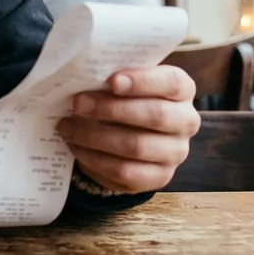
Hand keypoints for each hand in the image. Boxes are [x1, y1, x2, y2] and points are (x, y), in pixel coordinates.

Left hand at [56, 65, 199, 194]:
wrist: (128, 132)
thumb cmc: (124, 97)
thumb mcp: (122, 81)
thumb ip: (112, 77)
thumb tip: (82, 78)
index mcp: (182, 89)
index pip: (171, 82)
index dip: (142, 81)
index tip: (111, 80)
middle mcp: (186, 121)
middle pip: (156, 115)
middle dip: (111, 109)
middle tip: (78, 104)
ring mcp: (175, 152)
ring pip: (137, 146)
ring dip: (95, 136)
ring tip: (67, 127)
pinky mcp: (158, 177)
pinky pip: (125, 172)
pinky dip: (95, 160)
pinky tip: (76, 147)